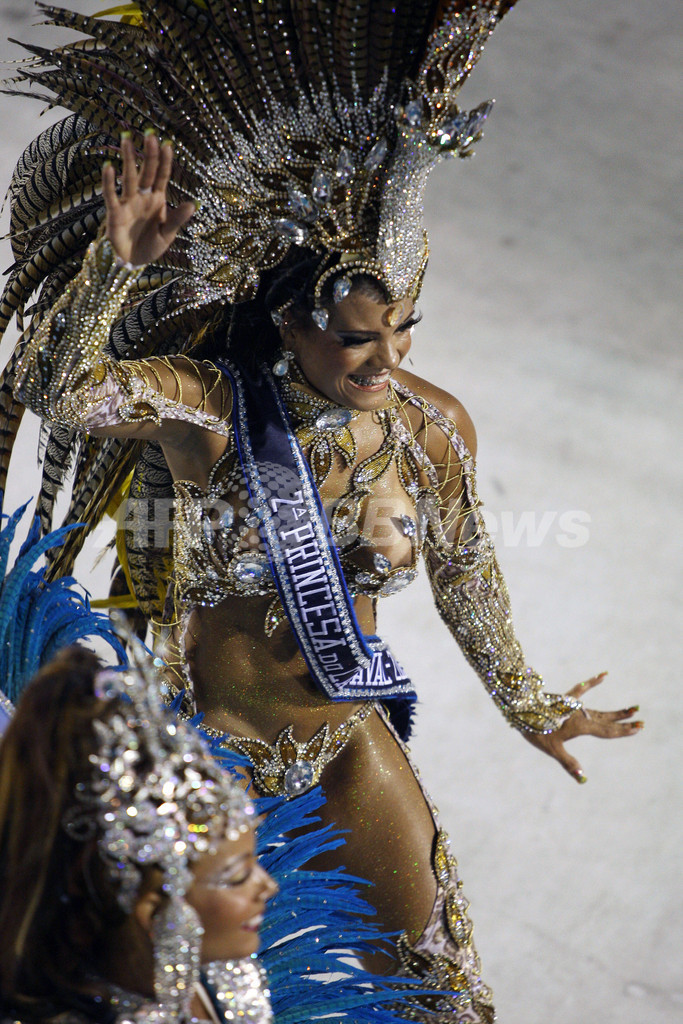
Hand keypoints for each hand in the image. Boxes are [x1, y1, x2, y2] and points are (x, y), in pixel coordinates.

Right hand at [102, 131, 195, 265]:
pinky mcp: (115, 213)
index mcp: (157, 199)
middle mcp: (142, 196)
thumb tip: (193, 204)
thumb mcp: (167, 234)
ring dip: (128, 159)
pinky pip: (112, 195)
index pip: (162, 176)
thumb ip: (177, 219)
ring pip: (129, 178)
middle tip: (149, 135)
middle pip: (146, 172)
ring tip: (126, 140)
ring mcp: (128, 203)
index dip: (164, 161)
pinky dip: (109, 182)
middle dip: (148, 154)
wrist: (133, 262)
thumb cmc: (151, 245)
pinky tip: (108, 167)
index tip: (167, 144)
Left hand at [522, 672, 641, 782]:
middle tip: (640, 721)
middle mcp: (580, 715)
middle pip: (606, 719)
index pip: (606, 731)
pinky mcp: (566, 699)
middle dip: (623, 721)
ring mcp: (573, 706)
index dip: (622, 731)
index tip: (638, 729)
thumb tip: (582, 778)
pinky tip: (603, 675)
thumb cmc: (535, 731)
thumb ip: (568, 763)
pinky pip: (581, 690)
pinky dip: (592, 683)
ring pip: (598, 710)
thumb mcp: (553, 749)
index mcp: (580, 726)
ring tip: (630, 710)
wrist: (520, 710)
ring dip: (613, 712)